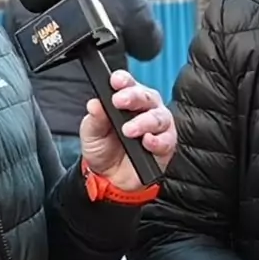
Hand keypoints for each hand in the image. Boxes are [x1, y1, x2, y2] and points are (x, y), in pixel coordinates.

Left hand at [79, 70, 176, 190]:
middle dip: (134, 97)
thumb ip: (94, 119)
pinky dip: (157, 140)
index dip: (123, 80)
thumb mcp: (91, 134)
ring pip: (159, 116)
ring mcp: (158, 126)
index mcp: (127, 100)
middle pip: (146, 96)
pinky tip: (147, 142)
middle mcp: (146, 109)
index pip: (128, 83)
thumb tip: (94, 104)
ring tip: (129, 130)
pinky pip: (167, 139)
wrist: (110, 179)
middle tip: (119, 102)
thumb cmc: (103, 150)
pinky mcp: (166, 144)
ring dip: (144, 122)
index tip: (115, 82)